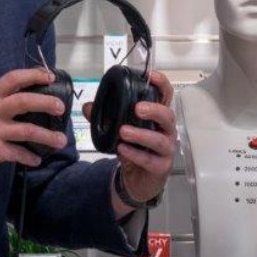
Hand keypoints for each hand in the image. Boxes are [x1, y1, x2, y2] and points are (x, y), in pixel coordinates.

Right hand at [0, 68, 68, 197]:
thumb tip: (29, 104)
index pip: (12, 79)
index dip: (33, 74)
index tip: (50, 76)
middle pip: (23, 101)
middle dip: (46, 102)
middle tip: (61, 108)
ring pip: (27, 130)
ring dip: (47, 136)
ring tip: (61, 140)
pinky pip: (19, 153)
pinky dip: (30, 157)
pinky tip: (36, 160)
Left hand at [84, 70, 177, 216]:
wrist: (139, 180)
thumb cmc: (134, 149)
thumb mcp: (118, 131)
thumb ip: (104, 118)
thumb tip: (88, 107)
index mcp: (157, 117)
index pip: (165, 96)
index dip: (161, 85)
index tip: (151, 76)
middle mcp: (165, 131)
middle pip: (168, 116)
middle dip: (154, 110)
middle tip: (137, 108)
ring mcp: (166, 149)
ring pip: (159, 140)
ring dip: (141, 134)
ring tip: (124, 131)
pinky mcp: (161, 166)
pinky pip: (150, 160)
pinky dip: (135, 154)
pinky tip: (122, 149)